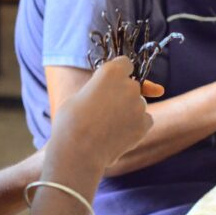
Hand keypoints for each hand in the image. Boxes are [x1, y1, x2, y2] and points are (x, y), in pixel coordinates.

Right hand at [45, 57, 154, 175]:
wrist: (78, 151)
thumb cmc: (70, 122)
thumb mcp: (79, 95)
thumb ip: (99, 89)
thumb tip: (110, 93)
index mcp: (111, 72)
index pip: (125, 63)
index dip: (119, 73)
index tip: (114, 82)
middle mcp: (129, 85)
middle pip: (133, 85)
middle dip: (124, 94)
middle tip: (107, 109)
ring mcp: (139, 105)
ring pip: (138, 104)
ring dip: (129, 111)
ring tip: (108, 126)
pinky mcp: (145, 124)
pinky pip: (145, 120)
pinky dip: (136, 126)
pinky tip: (118, 134)